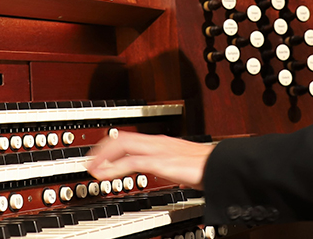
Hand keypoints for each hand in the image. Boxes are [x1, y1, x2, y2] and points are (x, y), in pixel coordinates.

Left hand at [86, 132, 212, 188]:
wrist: (223, 165)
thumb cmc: (209, 166)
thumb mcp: (183, 165)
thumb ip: (169, 166)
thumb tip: (163, 172)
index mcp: (163, 142)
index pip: (131, 137)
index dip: (111, 144)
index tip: (100, 155)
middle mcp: (158, 142)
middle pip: (121, 137)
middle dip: (101, 149)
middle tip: (89, 161)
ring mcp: (159, 150)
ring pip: (122, 145)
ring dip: (103, 156)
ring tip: (92, 169)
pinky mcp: (161, 162)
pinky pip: (132, 162)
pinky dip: (115, 168)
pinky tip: (107, 176)